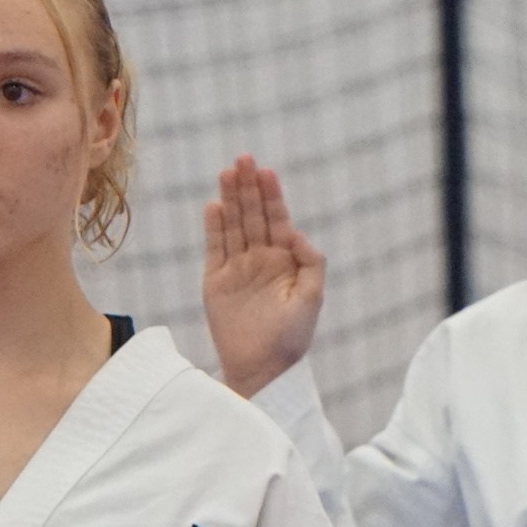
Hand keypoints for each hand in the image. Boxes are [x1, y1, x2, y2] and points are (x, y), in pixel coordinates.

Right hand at [202, 154, 327, 398]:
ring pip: (232, 226)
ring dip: (230, 200)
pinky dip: (214, 228)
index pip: (277, 219)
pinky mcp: (216, 281)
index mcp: (285, 260)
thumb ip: (311, 262)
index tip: (266, 172)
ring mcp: (237, 268)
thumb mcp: (312, 297)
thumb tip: (295, 231)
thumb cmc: (292, 336)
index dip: (272, 196)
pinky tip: (215, 206)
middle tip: (243, 159)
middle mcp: (260, 258)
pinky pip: (214, 248)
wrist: (263, 367)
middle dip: (248, 188)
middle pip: (252, 215)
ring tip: (227, 173)